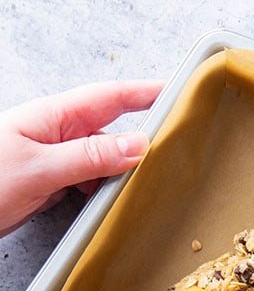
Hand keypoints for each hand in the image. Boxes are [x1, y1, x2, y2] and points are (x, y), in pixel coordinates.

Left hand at [0, 80, 162, 235]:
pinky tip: (114, 200)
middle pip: (111, 127)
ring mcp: (53, 158)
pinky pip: (89, 178)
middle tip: (178, 141)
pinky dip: (106, 187)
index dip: (144, 91)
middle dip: (144, 132)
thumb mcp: (38, 169)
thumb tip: (137, 144)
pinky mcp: (50, 181)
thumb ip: (89, 157)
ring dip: (124, 167)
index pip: (109, 97)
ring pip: (102, 157)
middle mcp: (55, 134)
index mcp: (51, 118)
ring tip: (150, 180)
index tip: (177, 89)